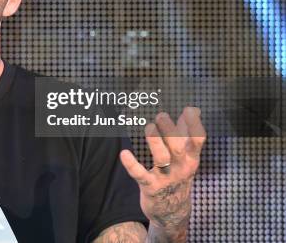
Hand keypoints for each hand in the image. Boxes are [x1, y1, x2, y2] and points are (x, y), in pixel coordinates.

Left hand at [120, 106, 205, 236]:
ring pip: (161, 158)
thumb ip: (188, 132)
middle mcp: (181, 168)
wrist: (173, 211)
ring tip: (149, 128)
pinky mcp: (150, 187)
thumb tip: (193, 109)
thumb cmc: (178, 176)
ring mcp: (165, 178)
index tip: (188, 110)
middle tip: (161, 115)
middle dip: (169, 129)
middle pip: (177, 146)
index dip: (195, 125)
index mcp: (191, 158)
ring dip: (155, 141)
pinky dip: (132, 165)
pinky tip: (124, 153)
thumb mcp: (188, 157)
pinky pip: (140, 175)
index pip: (198, 140)